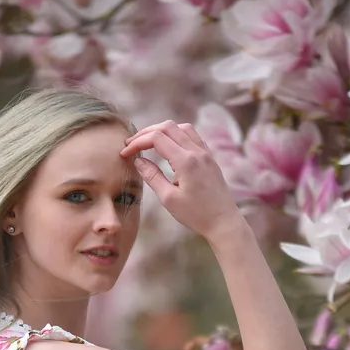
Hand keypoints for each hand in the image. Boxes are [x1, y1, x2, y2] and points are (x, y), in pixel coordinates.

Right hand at [120, 120, 243, 241]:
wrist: (224, 222)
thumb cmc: (196, 215)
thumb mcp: (169, 199)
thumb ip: (152, 176)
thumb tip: (138, 161)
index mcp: (186, 161)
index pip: (156, 138)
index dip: (137, 142)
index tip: (125, 153)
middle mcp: (197, 152)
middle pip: (168, 127)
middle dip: (147, 132)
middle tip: (132, 144)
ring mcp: (205, 153)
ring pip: (182, 127)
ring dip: (163, 130)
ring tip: (148, 142)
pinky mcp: (209, 157)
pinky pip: (193, 136)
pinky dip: (177, 134)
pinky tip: (169, 145)